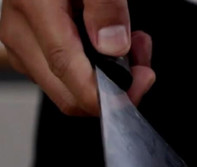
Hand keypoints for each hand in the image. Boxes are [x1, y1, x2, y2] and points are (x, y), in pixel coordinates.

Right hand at [0, 0, 154, 115]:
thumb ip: (106, 5)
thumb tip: (112, 45)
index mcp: (33, 8)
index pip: (68, 72)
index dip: (107, 93)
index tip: (139, 85)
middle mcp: (20, 31)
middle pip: (68, 93)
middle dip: (114, 87)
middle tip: (142, 62)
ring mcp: (23, 41)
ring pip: (69, 87)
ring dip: (109, 75)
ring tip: (133, 43)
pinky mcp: (32, 45)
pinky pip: (66, 73)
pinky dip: (97, 66)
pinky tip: (113, 43)